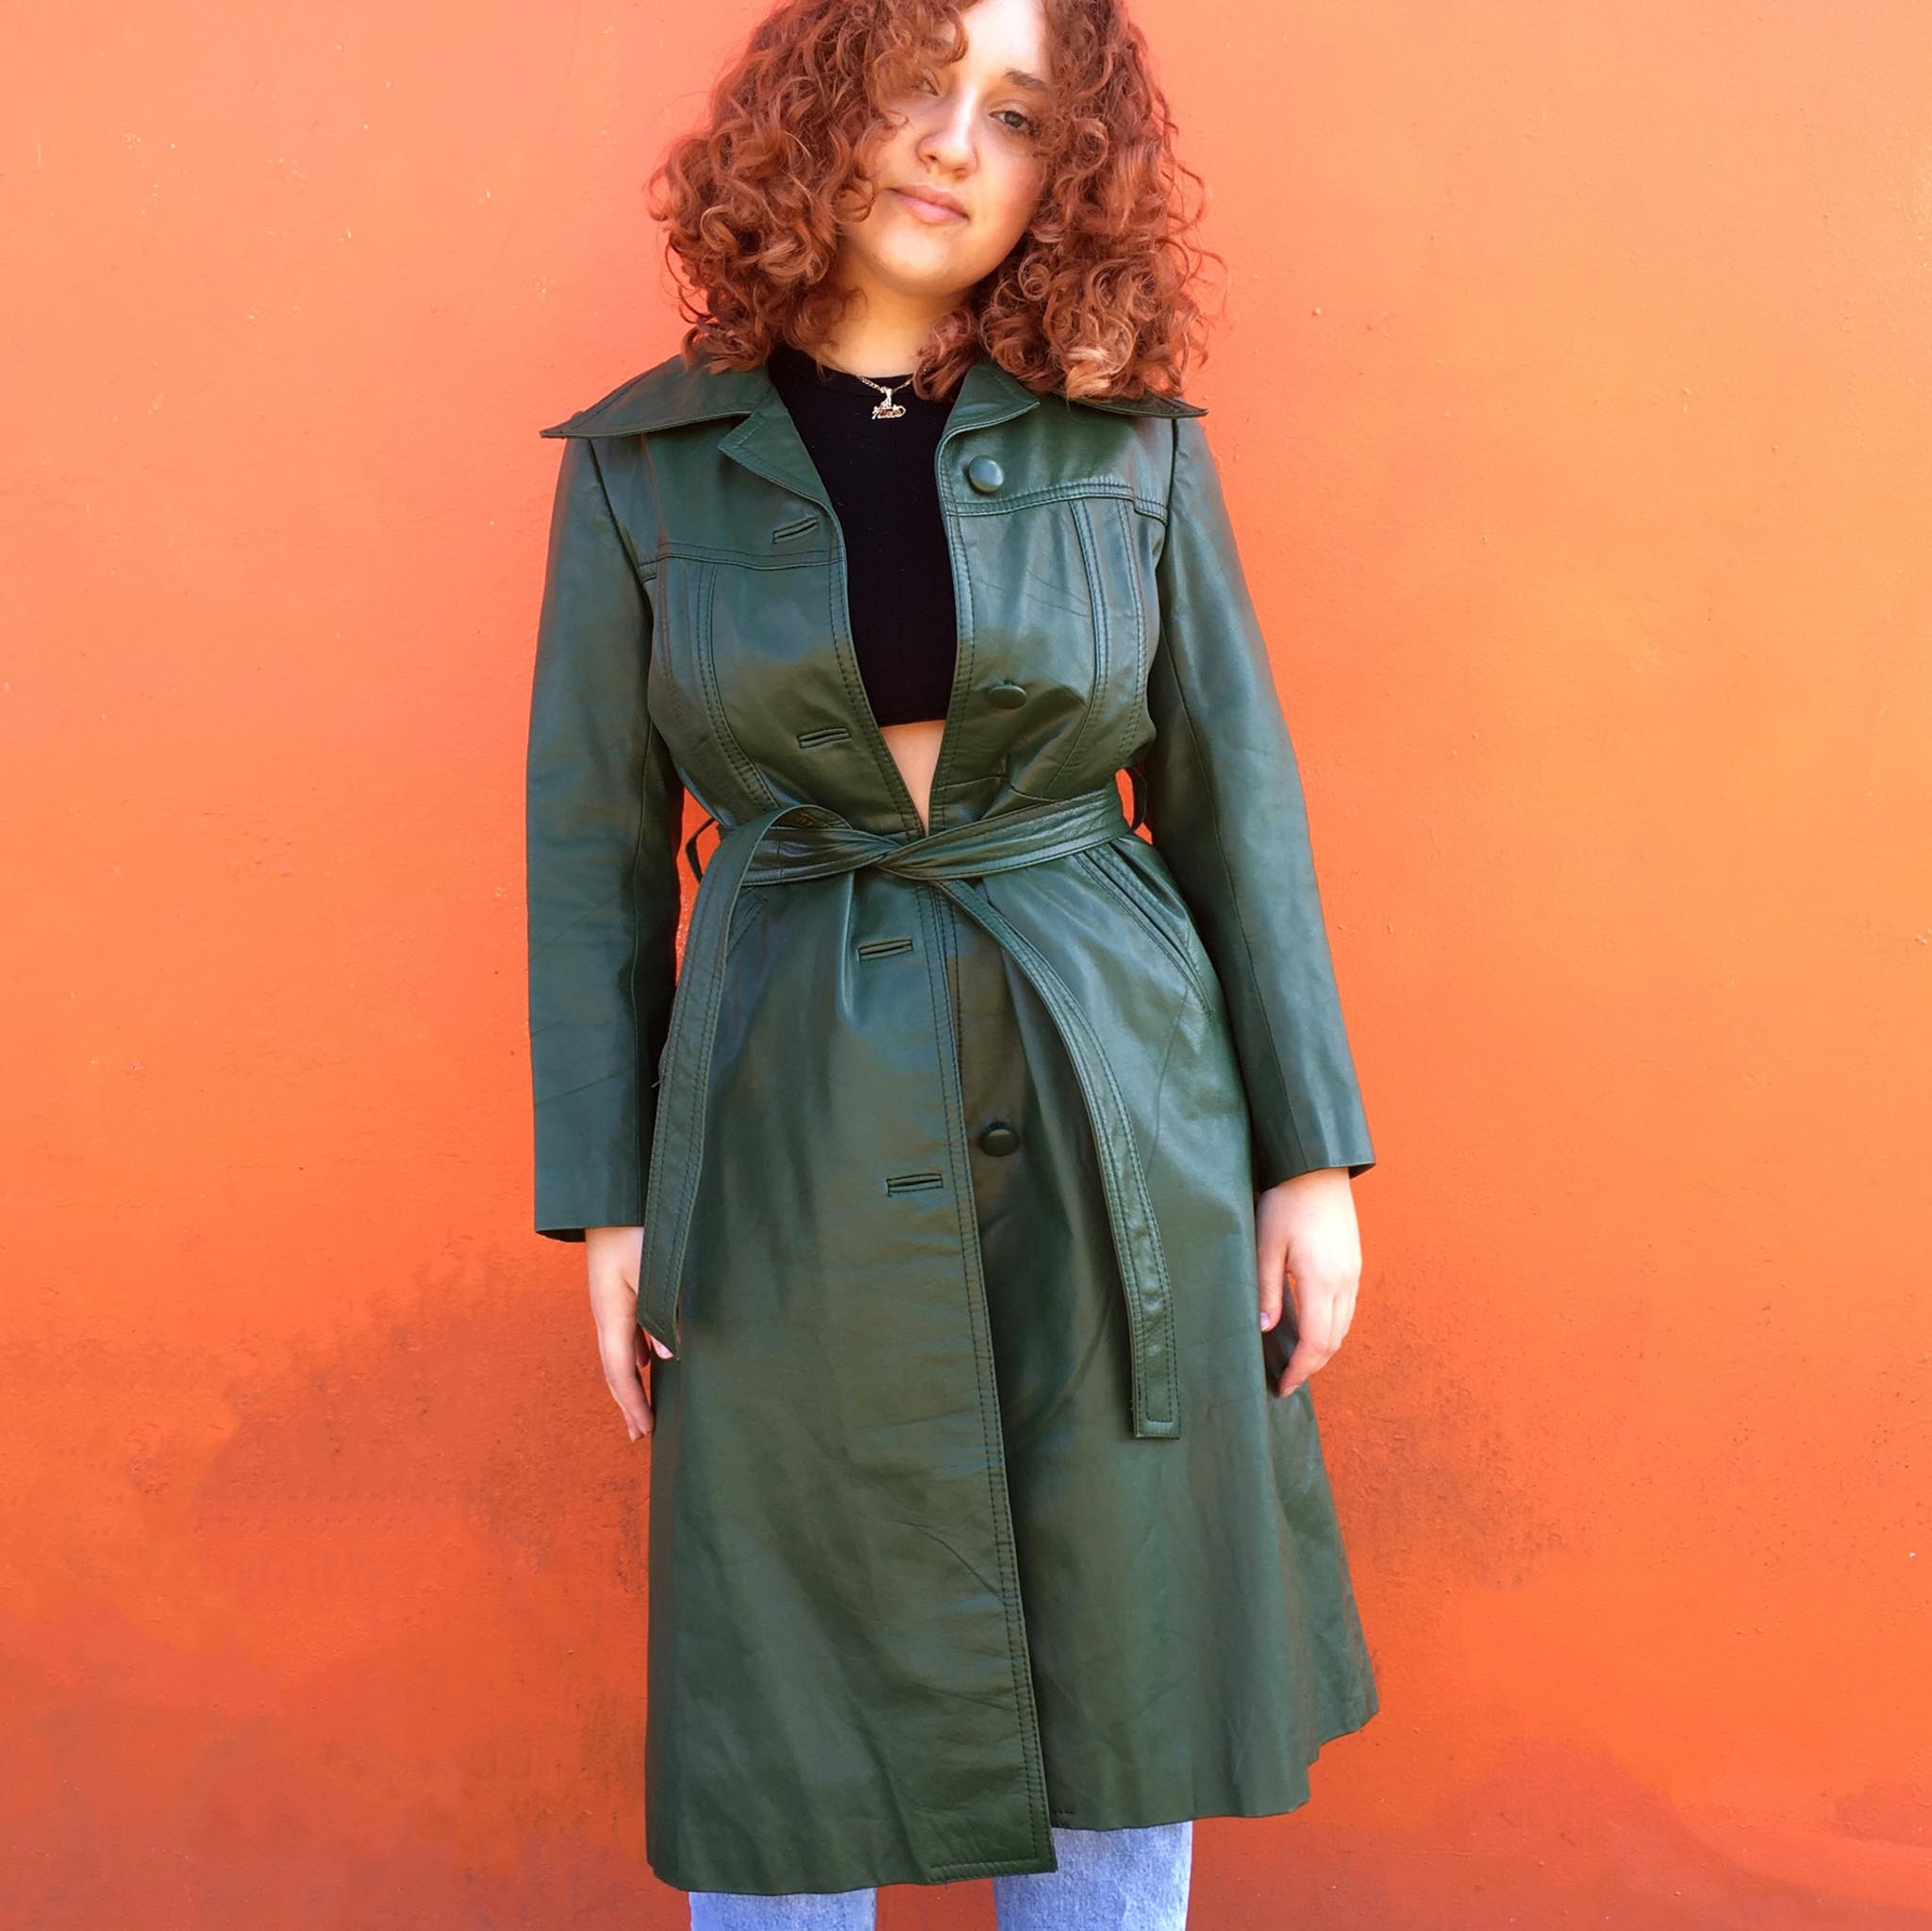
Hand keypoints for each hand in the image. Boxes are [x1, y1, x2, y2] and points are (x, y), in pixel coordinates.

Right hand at [586, 1225, 668, 1441]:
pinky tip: (649, 1361)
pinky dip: (636, 1357)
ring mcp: (610, 1306)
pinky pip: (626, 1336)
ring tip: (642, 1408)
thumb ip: (662, 1313)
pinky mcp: (618, 1294)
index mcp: (611, 1316)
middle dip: (627, 1404)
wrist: (608, 1203)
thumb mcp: (652, 1271)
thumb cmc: (631, 1232)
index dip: (633, 1403)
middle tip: (639, 1436)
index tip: (645, 1431)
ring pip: (620, 1354)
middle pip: (615, 1371)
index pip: (620, 1372)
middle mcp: (606, 1317)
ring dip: (631, 1383)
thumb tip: (667, 1356)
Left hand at [1254, 1169, 1361, 1397]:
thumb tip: (1265, 1329)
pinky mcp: (1353, 1265)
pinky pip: (1347, 1309)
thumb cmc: (1286, 1202)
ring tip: (1297, 1361)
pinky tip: (1311, 1331)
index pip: (1316, 1342)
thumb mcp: (1267, 1245)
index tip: (1283, 1386)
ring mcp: (1353, 1273)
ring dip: (1323, 1350)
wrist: (1317, 1168)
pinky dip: (1331, 1329)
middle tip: (1286, 1381)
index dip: (1300, 1369)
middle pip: (1333, 1341)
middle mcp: (1344, 1282)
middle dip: (1311, 1366)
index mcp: (1321, 1279)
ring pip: (1344, 1327)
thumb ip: (1267, 1290)